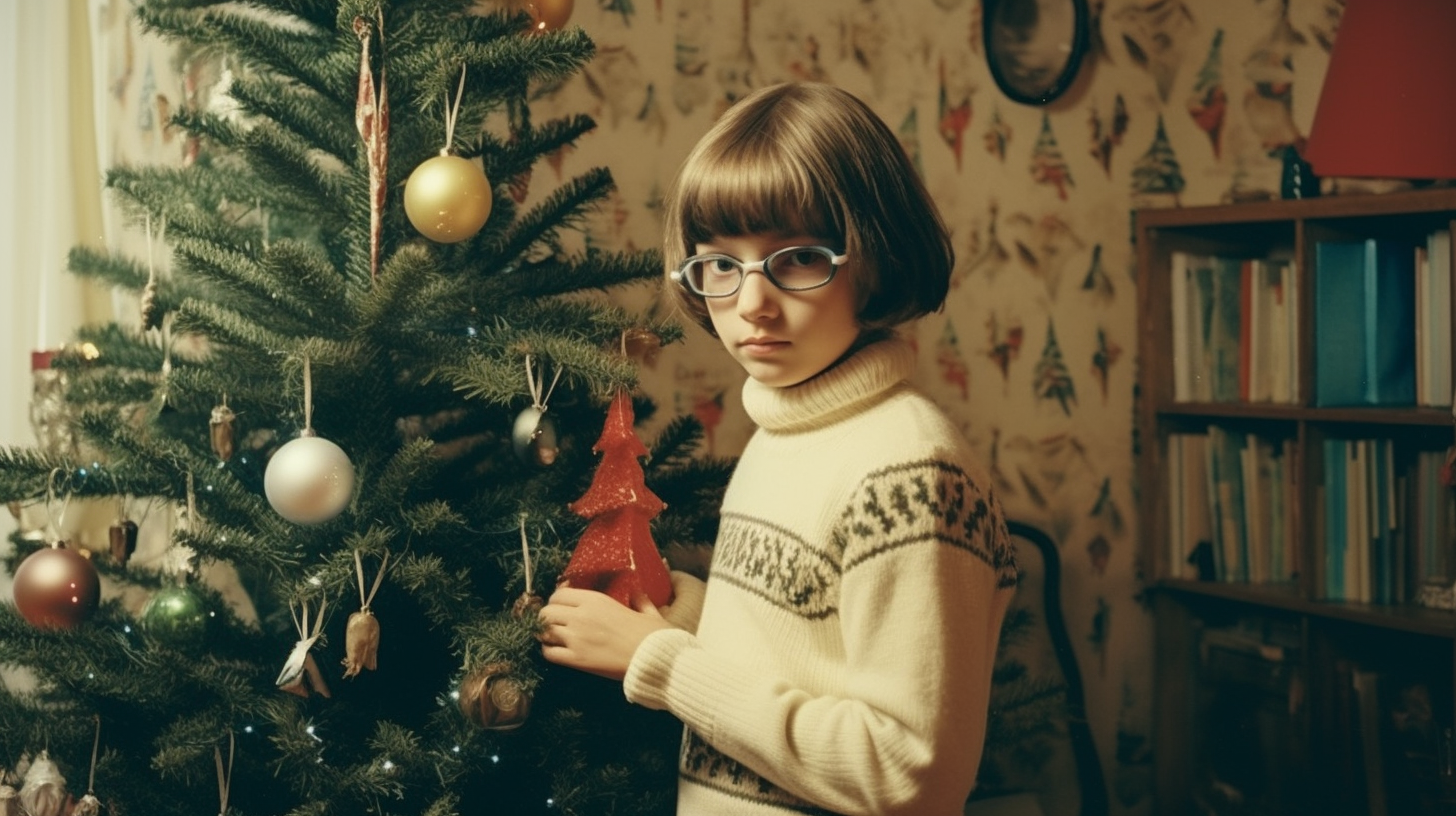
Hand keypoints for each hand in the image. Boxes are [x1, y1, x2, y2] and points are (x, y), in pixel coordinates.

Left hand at [537, 584, 673, 680]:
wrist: (654, 658)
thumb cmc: (653, 634)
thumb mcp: (647, 611)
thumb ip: (639, 600)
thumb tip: (639, 595)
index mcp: (595, 599)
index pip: (558, 594)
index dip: (556, 602)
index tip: (561, 608)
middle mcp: (581, 615)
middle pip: (546, 612)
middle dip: (547, 618)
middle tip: (555, 625)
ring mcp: (576, 638)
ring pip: (544, 631)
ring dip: (546, 635)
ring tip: (554, 639)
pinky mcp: (577, 660)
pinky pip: (549, 653)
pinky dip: (549, 651)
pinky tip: (557, 652)